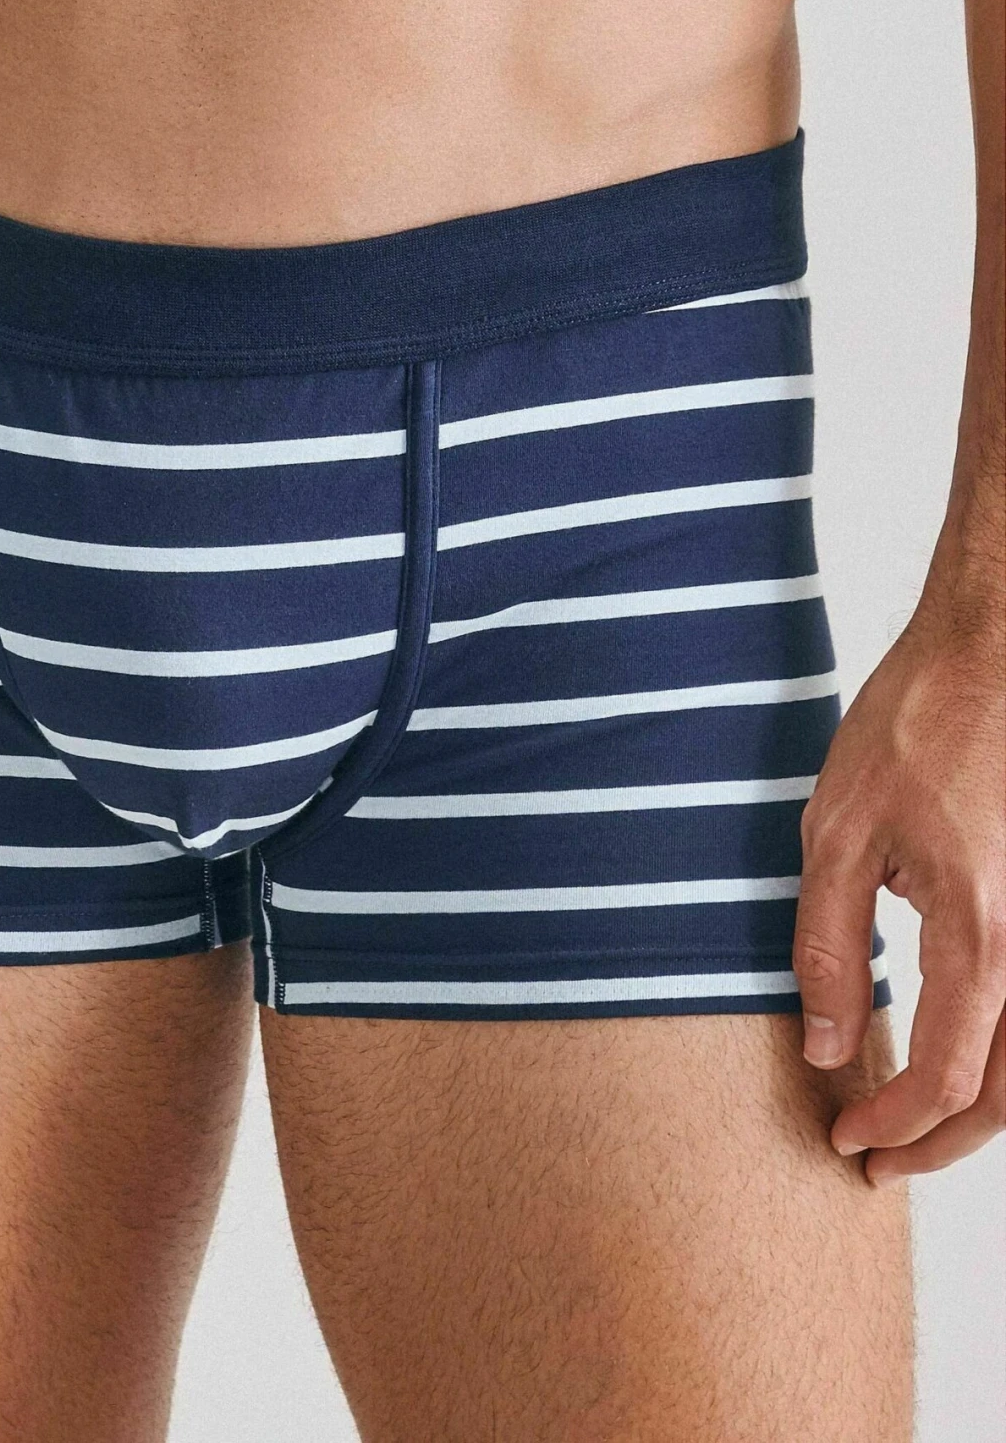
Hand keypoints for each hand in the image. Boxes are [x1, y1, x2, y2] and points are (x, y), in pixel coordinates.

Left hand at [793, 596, 1004, 1181]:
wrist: (991, 652)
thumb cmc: (913, 726)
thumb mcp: (836, 833)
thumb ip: (829, 949)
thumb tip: (827, 1050)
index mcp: (982, 933)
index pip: (949, 1077)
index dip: (896, 1125)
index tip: (845, 1142)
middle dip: (941, 1142)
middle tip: (877, 1164)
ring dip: (978, 1106)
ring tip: (909, 1125)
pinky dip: (1000, 1051)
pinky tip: (951, 1050)